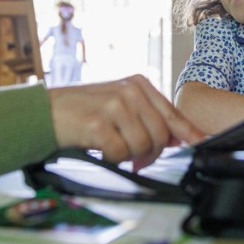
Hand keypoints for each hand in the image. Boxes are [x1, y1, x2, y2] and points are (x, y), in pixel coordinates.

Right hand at [48, 75, 204, 169]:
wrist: (43, 111)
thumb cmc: (81, 111)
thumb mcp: (118, 105)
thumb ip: (147, 117)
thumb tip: (179, 138)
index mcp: (138, 84)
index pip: (172, 114)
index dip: (189, 134)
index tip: (201, 144)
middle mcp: (129, 91)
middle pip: (161, 135)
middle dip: (151, 154)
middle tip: (136, 159)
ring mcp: (114, 105)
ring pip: (143, 146)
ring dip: (130, 157)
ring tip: (114, 151)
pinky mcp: (98, 123)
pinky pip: (120, 153)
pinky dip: (112, 159)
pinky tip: (101, 151)